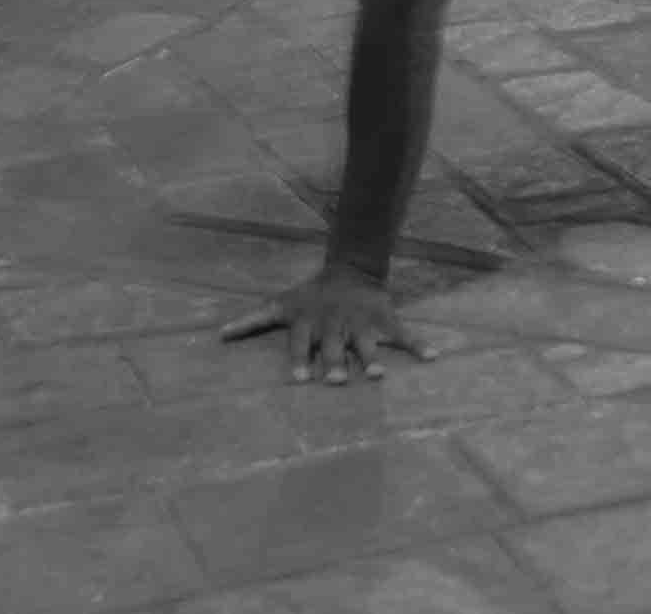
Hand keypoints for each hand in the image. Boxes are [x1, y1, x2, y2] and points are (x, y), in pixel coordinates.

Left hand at [220, 266, 437, 385]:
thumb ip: (251, 321)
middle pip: (333, 348)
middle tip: (335, 381)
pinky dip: (419, 345)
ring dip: (371, 359)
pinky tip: (433, 356)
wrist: (350, 270)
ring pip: (366, 344)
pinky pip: (404, 334)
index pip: (301, 344)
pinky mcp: (384, 320)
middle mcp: (334, 325)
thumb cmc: (309, 296)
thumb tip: (217, 335)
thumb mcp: (280, 305)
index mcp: (309, 323)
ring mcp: (361, 324)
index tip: (299, 381)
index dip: (299, 360)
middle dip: (334, 363)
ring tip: (378, 376)